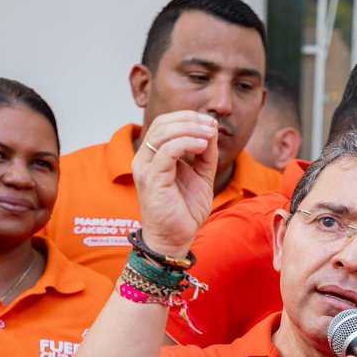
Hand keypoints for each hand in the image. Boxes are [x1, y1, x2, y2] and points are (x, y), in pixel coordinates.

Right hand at [131, 111, 218, 255]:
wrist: (175, 239)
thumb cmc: (184, 211)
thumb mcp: (201, 176)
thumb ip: (205, 154)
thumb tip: (211, 130)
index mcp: (153, 156)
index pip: (165, 123)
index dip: (187, 117)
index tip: (211, 123)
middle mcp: (144, 159)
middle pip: (162, 123)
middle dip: (190, 119)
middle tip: (212, 126)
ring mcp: (145, 168)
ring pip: (163, 133)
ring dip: (190, 129)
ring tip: (210, 134)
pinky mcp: (151, 179)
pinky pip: (167, 151)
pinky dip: (186, 143)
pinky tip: (202, 146)